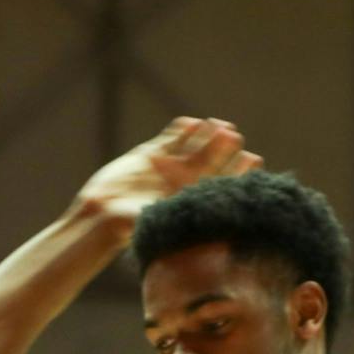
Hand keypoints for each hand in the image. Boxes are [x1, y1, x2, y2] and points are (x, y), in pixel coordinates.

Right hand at [76, 116, 261, 227]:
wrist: (101, 218)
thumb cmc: (132, 230)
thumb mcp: (163, 224)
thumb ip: (184, 215)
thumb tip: (216, 217)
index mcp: (194, 203)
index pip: (224, 184)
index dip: (239, 172)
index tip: (253, 160)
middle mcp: (185, 184)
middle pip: (213, 162)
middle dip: (224, 149)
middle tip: (233, 136)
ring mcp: (170, 167)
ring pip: (195, 147)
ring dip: (207, 135)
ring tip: (218, 125)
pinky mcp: (152, 154)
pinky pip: (172, 138)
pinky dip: (182, 131)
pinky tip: (192, 123)